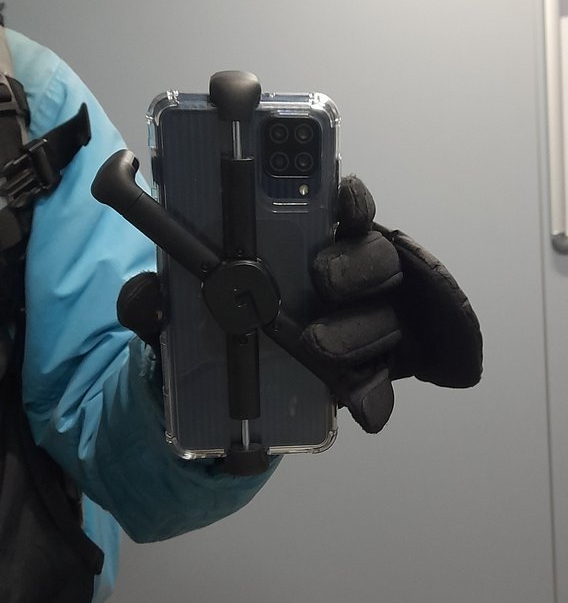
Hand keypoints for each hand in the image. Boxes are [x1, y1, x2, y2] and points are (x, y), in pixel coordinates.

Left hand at [116, 176, 483, 436]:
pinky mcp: (372, 376)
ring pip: (386, 316)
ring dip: (360, 329)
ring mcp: (366, 328)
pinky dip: (376, 394)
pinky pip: (383, 384)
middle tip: (322, 278)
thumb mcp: (175, 319)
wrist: (224, 408)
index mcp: (305, 247)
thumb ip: (157, 303)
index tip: (340, 193)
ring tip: (319, 350)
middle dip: (357, 262)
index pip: (341, 208)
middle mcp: (345, 281)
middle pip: (376, 255)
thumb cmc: (211, 340)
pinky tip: (364, 409)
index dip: (349, 198)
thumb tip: (146, 294)